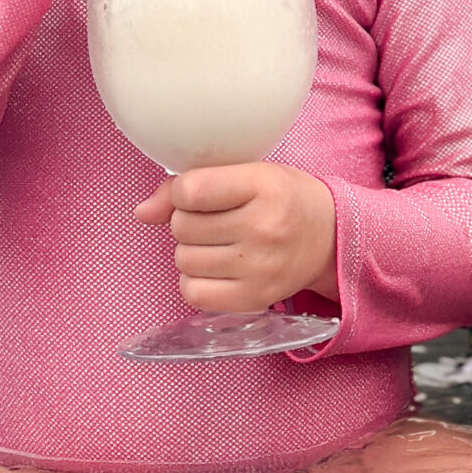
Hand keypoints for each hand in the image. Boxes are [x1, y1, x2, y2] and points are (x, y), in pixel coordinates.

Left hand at [135, 163, 336, 315]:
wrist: (330, 237)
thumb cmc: (283, 199)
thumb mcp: (248, 173)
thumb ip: (191, 185)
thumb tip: (141, 213)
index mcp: (264, 185)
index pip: (190, 191)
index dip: (183, 192)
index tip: (200, 194)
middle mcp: (263, 227)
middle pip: (182, 226)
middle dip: (189, 221)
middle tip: (218, 220)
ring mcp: (259, 267)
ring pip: (183, 259)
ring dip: (192, 251)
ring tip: (221, 243)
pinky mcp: (255, 299)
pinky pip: (193, 293)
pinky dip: (196, 281)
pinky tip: (217, 269)